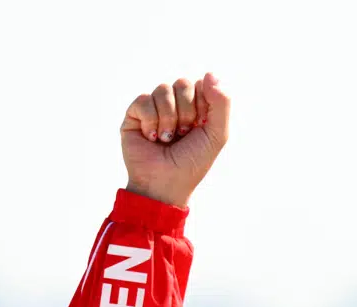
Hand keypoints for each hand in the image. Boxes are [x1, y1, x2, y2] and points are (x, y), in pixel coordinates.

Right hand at [120, 72, 231, 207]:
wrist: (164, 183)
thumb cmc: (192, 162)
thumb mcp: (217, 135)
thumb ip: (222, 103)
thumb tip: (209, 73)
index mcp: (197, 108)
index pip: (201, 85)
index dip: (203, 104)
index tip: (201, 125)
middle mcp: (176, 105)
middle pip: (182, 83)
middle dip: (186, 111)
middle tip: (183, 133)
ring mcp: (154, 108)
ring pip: (162, 89)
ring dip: (169, 118)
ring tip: (167, 138)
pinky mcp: (134, 114)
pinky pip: (143, 100)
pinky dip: (150, 121)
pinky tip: (151, 138)